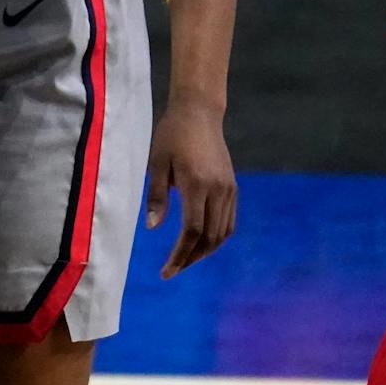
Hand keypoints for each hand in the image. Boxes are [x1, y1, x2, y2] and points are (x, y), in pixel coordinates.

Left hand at [147, 98, 236, 277]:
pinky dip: (217, 237)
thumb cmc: (171, 136)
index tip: (167, 270)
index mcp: (197, 185)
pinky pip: (229, 221)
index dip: (181, 254)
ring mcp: (229, 190)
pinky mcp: (233, 187)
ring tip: (185, 259)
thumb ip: (156, 197)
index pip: (192, 231)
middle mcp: (218, 191)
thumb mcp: (156, 163)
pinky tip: (201, 242)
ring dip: (205, 250)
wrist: (199, 114)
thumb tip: (152, 228)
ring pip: (224, 232)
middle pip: (211, 237)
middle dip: (192, 257)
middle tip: (173, 269)